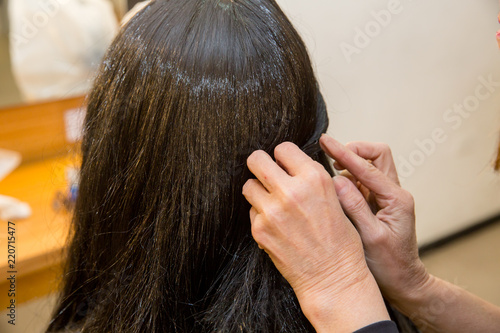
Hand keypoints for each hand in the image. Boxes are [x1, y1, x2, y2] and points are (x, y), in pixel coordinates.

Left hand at [243, 142, 388, 331]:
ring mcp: (272, 211)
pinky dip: (260, 215)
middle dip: (260, 164)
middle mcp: (291, 191)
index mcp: (314, 178)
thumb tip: (292, 165)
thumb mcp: (336, 199)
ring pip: (249, 185)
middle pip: (257, 160)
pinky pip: (251, 211)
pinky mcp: (260, 230)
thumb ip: (312, 179)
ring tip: (272, 203)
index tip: (284, 164)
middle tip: (266, 174)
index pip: (283, 148)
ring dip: (258, 191)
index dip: (283, 156)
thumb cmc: (340, 242)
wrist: (333, 278)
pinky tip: (276, 226)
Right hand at [319, 135, 429, 307]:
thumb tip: (336, 180)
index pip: (368, 167)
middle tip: (330, 156)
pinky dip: (346, 180)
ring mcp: (385, 197)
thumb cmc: (390, 265)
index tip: (325, 141)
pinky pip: (361, 182)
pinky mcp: (376, 203)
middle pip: (376, 155)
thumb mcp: (371, 238)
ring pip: (368, 167)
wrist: (403, 282)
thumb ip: (355, 207)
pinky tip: (333, 191)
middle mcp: (394, 193)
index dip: (344, 153)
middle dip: (354, 151)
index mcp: (397, 199)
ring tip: (326, 176)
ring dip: (348, 166)